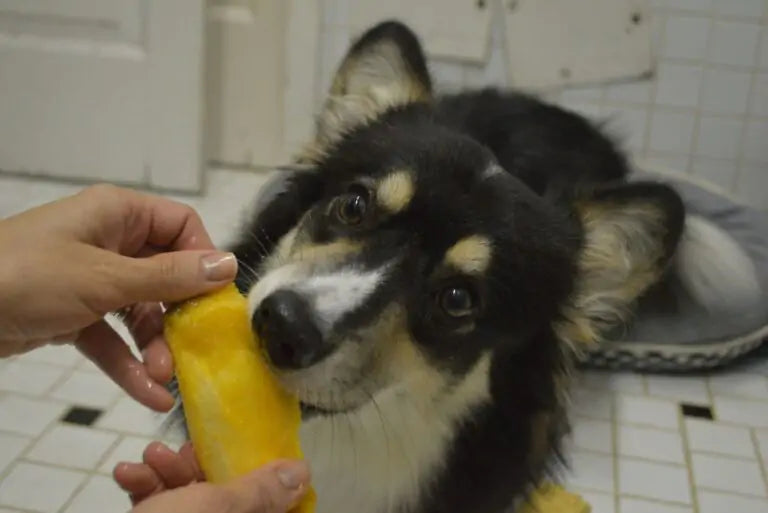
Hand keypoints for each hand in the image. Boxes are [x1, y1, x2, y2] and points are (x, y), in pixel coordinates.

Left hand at [0, 184, 237, 410]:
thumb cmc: (28, 277)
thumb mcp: (106, 278)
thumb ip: (170, 276)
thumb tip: (229, 265)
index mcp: (119, 215)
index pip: (181, 227)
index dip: (203, 259)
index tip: (215, 297)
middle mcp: (109, 241)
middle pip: (166, 274)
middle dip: (179, 316)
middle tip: (197, 347)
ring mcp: (91, 279)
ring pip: (140, 311)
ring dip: (155, 346)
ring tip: (166, 380)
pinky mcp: (73, 313)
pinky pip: (112, 335)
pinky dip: (127, 362)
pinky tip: (147, 393)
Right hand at [115, 442, 309, 512]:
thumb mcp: (219, 509)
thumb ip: (261, 491)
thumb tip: (302, 474)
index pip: (271, 506)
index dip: (262, 477)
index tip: (249, 448)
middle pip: (222, 494)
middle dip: (195, 464)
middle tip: (178, 450)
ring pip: (185, 494)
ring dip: (164, 468)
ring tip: (150, 457)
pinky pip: (156, 504)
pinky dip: (142, 484)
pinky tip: (126, 473)